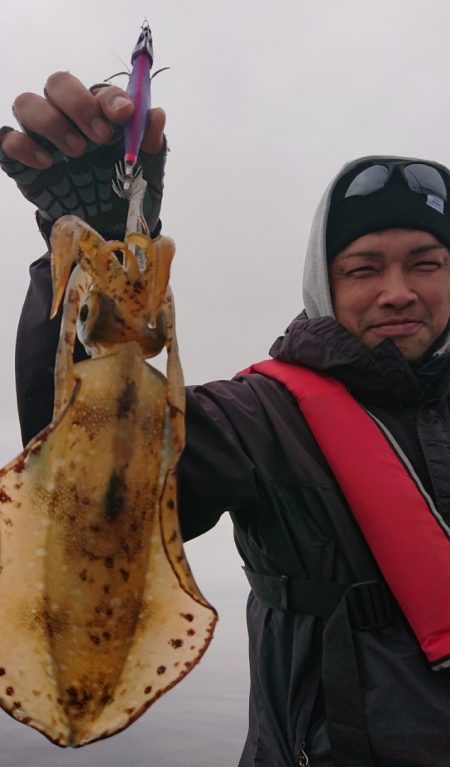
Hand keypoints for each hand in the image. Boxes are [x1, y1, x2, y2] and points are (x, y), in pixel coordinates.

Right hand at [0, 72, 166, 241]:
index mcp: (100, 114)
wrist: (107, 230)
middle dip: (78, 104)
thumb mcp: (148, 174)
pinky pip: (7, 138)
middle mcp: (68, 117)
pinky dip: (22, 145)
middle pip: (58, 83)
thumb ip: (152, 144)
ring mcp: (42, 137)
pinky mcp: (21, 159)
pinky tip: (46, 164)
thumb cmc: (125, 194)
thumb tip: (156, 114)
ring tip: (76, 153)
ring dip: (51, 122)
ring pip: (26, 103)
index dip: (110, 97)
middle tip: (99, 138)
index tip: (124, 114)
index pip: (99, 90)